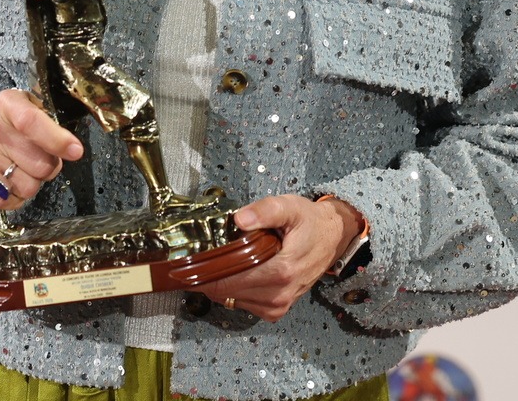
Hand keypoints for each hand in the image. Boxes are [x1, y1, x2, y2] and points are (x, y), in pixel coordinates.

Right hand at [0, 89, 83, 210]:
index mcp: (8, 103)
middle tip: (39, 159)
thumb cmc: (19, 125)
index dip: (55, 139)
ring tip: (21, 169)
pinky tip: (8, 182)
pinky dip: (12, 198)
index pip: (30, 121)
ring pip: (26, 187)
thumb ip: (54, 129)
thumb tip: (73, 151)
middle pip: (38, 164)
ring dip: (30, 184)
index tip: (76, 151)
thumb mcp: (38, 113)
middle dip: (47, 167)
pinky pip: (3, 200)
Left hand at [194, 195, 357, 321]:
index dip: (204, 272)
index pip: (229, 281)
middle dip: (207, 277)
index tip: (185, 263)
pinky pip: (244, 305)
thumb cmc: (310, 222)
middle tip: (194, 259)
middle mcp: (279, 295)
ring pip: (232, 301)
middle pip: (226, 293)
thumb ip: (265, 210)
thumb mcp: (290, 207)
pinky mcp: (277, 310)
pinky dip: (234, 291)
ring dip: (220, 284)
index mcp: (281, 272)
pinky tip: (235, 273)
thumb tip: (239, 219)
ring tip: (218, 261)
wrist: (332, 238)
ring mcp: (278, 306)